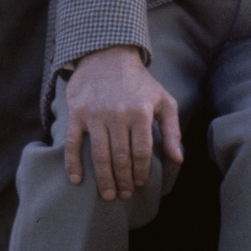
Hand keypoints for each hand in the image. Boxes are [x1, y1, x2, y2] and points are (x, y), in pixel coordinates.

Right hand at [63, 46, 183, 201]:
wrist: (107, 55)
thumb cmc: (139, 82)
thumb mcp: (163, 100)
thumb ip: (172, 130)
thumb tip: (178, 159)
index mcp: (141, 112)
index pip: (141, 152)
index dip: (141, 172)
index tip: (140, 183)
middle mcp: (117, 114)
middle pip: (120, 157)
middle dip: (123, 181)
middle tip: (124, 194)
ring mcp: (95, 114)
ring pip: (99, 155)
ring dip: (104, 179)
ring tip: (108, 194)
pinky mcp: (77, 113)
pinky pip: (73, 143)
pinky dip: (73, 163)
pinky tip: (77, 179)